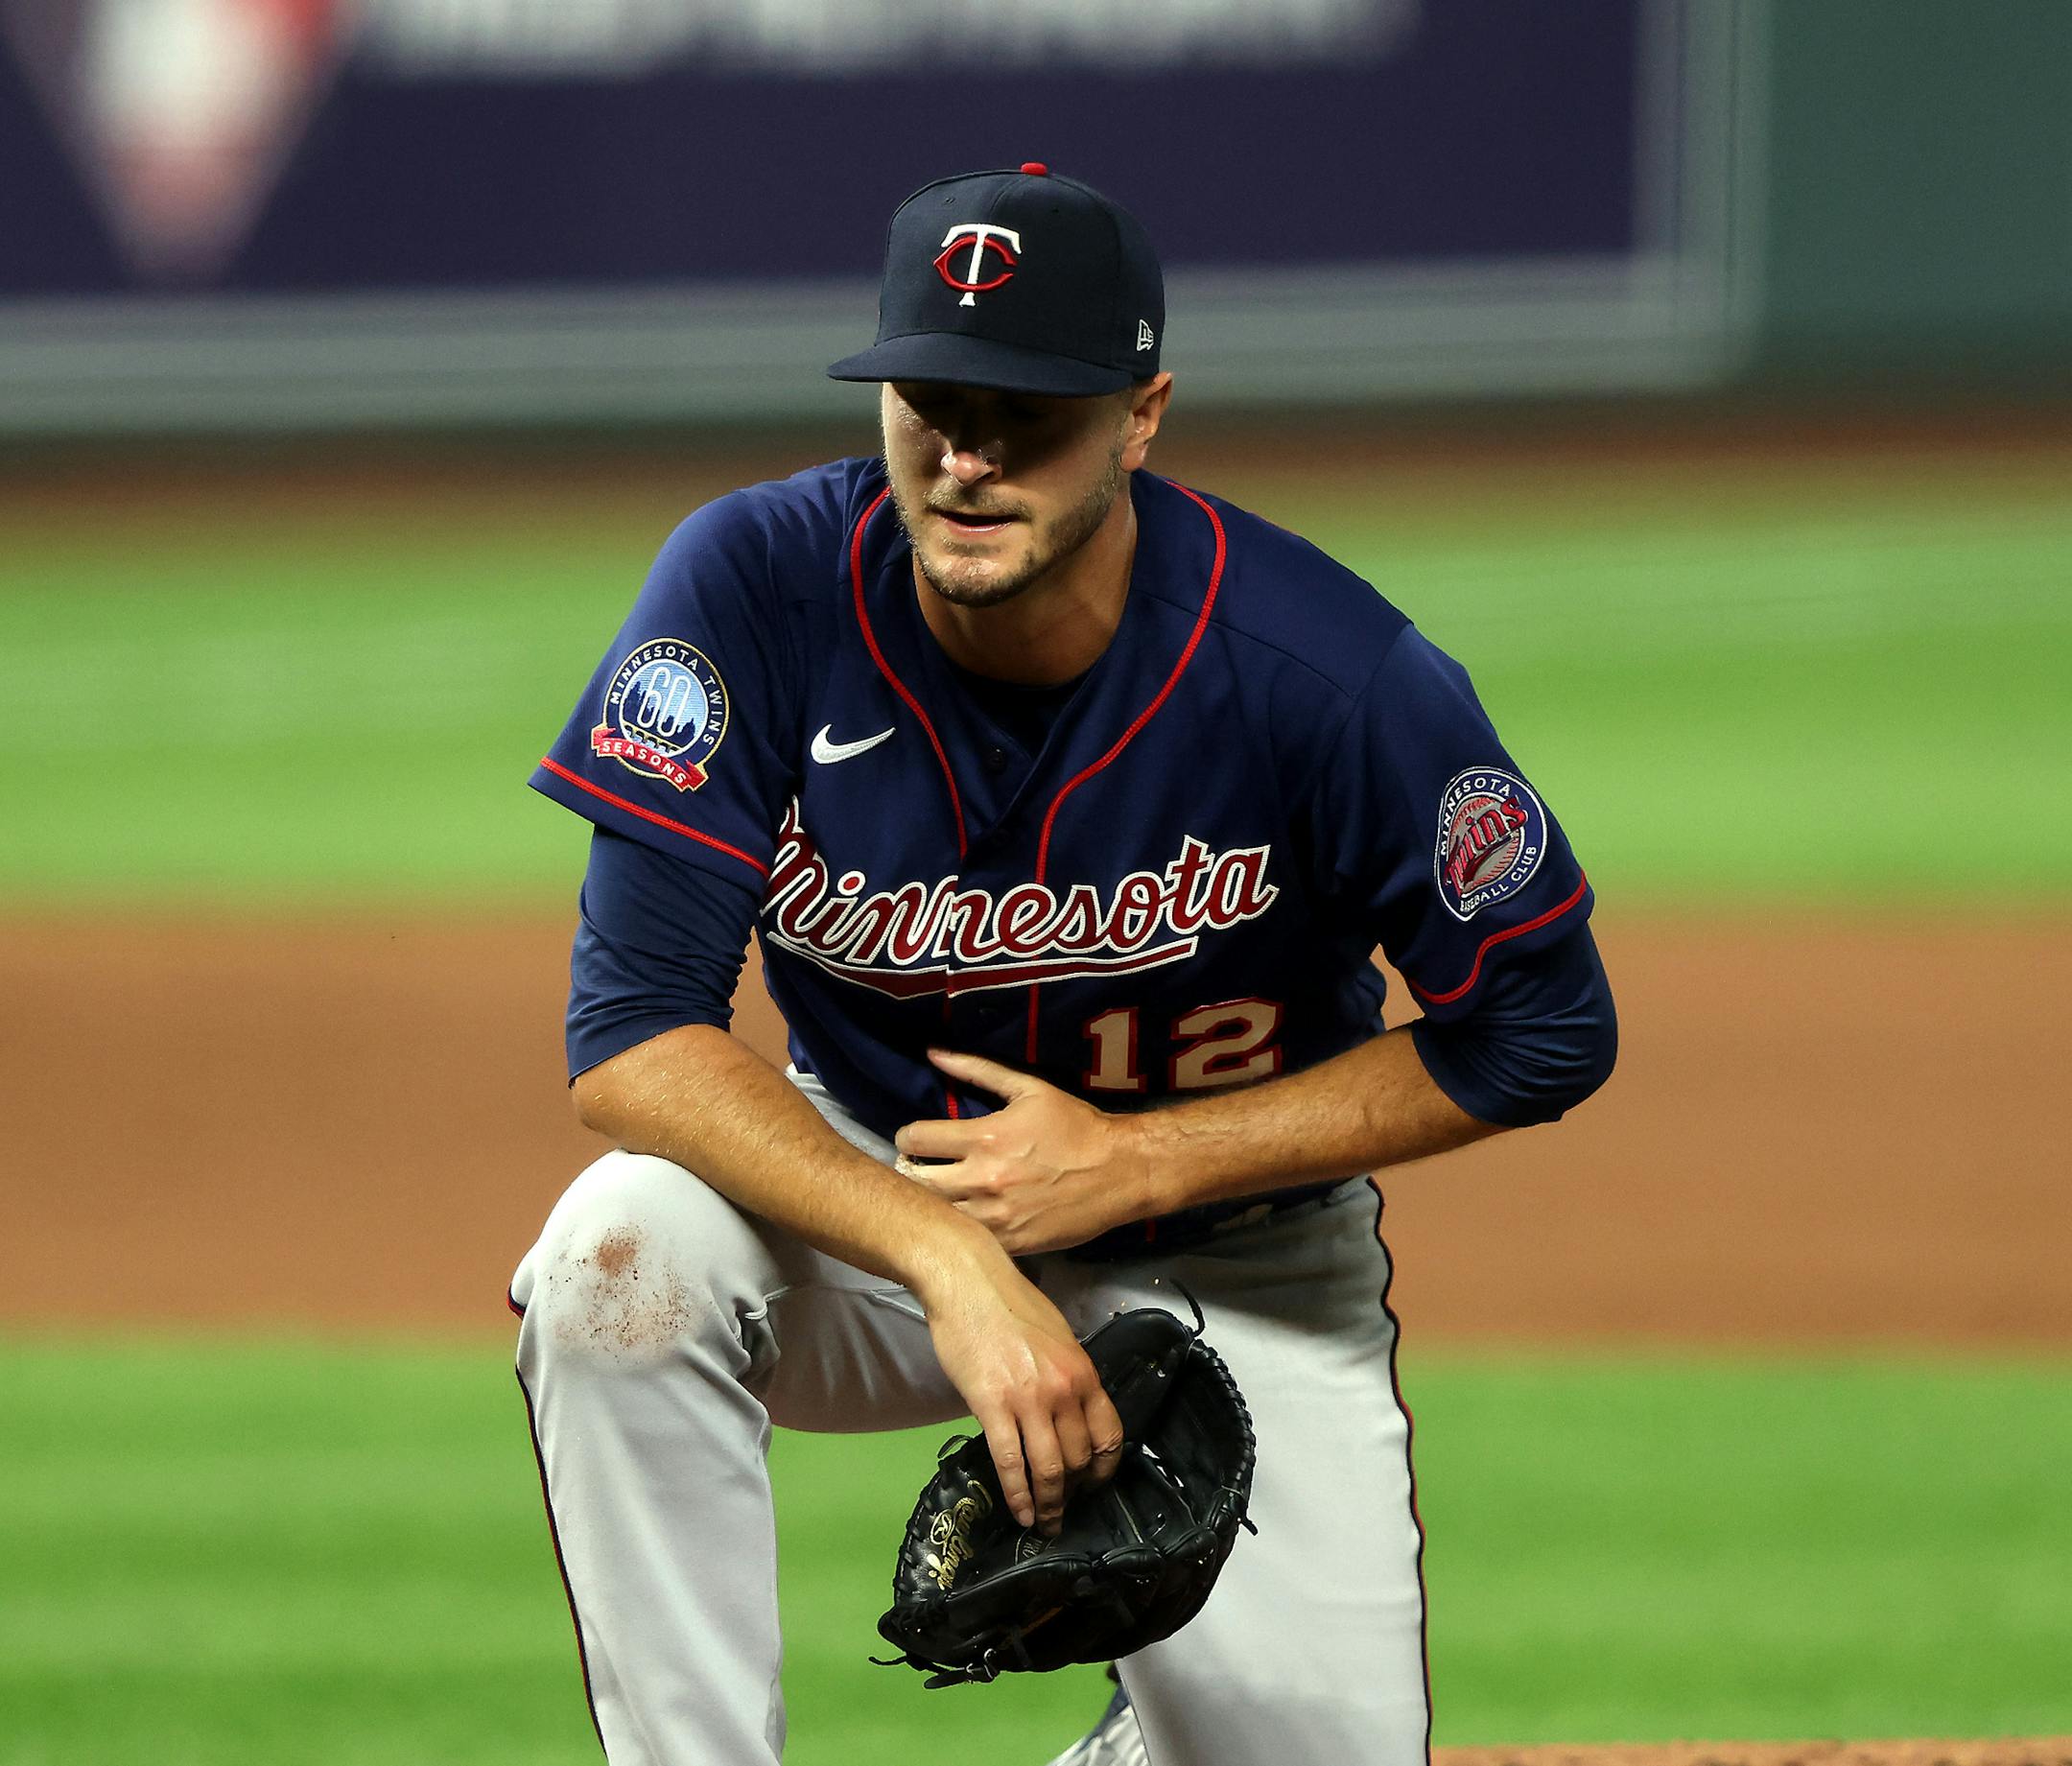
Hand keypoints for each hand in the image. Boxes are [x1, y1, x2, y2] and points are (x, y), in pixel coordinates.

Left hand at [894, 1049, 1156, 1254]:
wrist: (1120, 1171)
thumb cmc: (1075, 1126)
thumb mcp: (1029, 1089)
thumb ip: (977, 1070)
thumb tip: (934, 1053)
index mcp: (985, 1138)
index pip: (915, 1139)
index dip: (908, 1137)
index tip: (915, 1139)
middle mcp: (983, 1179)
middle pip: (916, 1181)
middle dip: (911, 1170)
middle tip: (920, 1167)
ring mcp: (996, 1217)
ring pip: (937, 1215)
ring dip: (931, 1202)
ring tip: (939, 1192)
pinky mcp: (1011, 1243)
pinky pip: (967, 1240)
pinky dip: (959, 1227)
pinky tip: (965, 1216)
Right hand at [910, 1226, 1125, 1533]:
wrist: (968, 1281)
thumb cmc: (1009, 1303)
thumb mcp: (1057, 1337)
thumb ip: (1068, 1376)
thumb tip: (1069, 1410)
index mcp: (1083, 1373)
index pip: (1109, 1436)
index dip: (1104, 1470)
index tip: (1094, 1487)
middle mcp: (1064, 1390)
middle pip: (1079, 1459)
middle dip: (1074, 1492)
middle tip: (1062, 1510)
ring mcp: (1029, 1400)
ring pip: (1050, 1469)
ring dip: (1049, 1505)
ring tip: (1043, 1523)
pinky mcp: (992, 1406)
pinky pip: (1011, 1462)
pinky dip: (1018, 1494)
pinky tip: (1019, 1513)